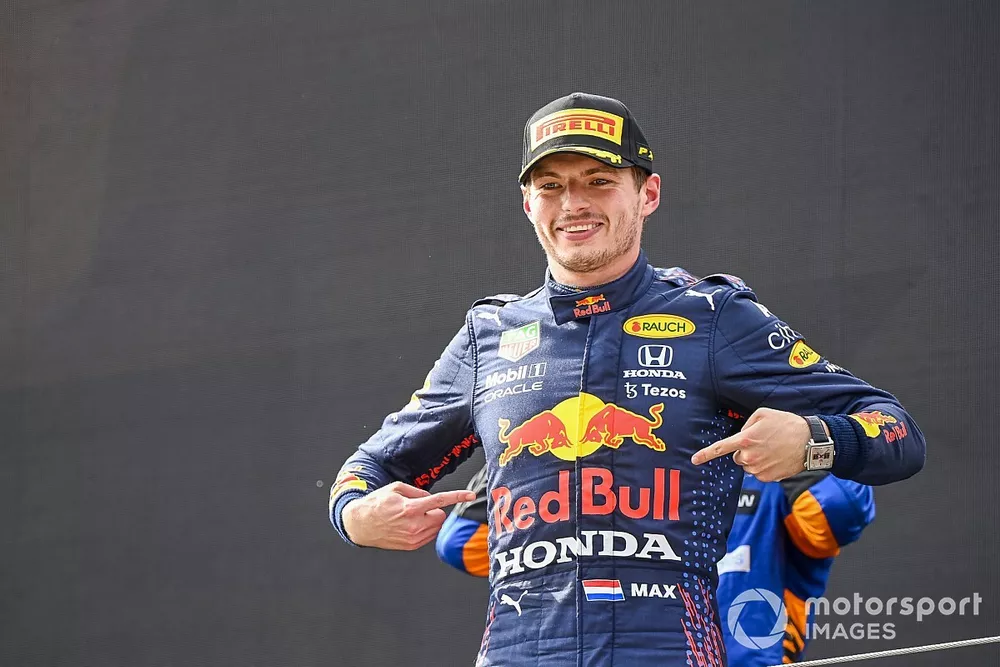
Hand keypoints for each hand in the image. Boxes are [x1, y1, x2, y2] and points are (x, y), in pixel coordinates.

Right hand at [342, 482, 475, 549]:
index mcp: (411, 508)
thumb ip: (417, 492)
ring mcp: (414, 538)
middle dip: (434, 510)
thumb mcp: (395, 488)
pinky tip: (408, 525)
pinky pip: (428, 535)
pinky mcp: (411, 546)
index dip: (458, 496)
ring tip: (409, 517)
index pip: (440, 501)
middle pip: (440, 515)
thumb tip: (431, 499)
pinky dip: (424, 529)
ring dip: (428, 520)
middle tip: (416, 508)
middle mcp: (415, 525)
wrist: (361, 524)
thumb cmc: (377, 504)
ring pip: (435, 526)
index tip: (471, 495)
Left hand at [691, 407, 813, 481]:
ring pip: (748, 465)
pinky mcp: (769, 478)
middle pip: (738, 457)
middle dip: (745, 451)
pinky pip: (760, 473)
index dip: (705, 454)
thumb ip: (746, 424)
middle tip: (763, 442)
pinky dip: (766, 466)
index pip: (720, 448)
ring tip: (773, 449)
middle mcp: (749, 457)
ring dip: (756, 459)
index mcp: (745, 440)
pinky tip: (777, 458)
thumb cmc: (786, 424)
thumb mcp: (763, 414)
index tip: (694, 460)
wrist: (810, 441)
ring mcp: (759, 469)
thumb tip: (741, 435)